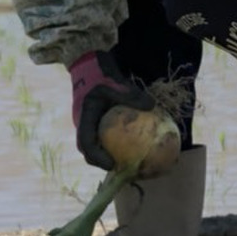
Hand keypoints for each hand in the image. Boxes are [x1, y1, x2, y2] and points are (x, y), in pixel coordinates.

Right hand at [69, 51, 155, 169]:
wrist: (91, 66)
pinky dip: (119, 144)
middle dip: (105, 163)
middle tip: (125, 169)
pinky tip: (139, 145)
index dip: (97, 158)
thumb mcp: (115, 82)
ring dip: (111, 156)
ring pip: (98, 146)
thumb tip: (152, 106)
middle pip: (91, 151)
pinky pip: (107, 137)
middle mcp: (85, 125)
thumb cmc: (101, 75)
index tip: (112, 165)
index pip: (86, 144)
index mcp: (84, 119)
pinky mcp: (98, 123)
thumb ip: (130, 94)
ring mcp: (90, 125)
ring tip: (132, 163)